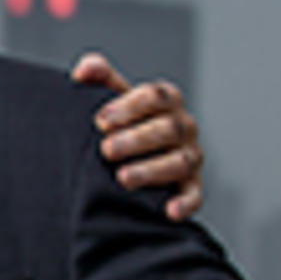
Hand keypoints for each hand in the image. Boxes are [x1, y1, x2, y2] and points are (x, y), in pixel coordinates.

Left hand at [73, 52, 203, 222]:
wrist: (126, 161)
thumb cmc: (121, 126)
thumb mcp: (112, 101)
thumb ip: (99, 80)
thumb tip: (86, 68)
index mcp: (166, 101)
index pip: (156, 96)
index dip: (130, 106)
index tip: (101, 120)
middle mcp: (183, 127)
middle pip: (169, 129)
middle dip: (137, 139)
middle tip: (106, 150)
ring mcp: (189, 157)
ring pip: (180, 162)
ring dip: (152, 170)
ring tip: (123, 178)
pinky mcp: (191, 188)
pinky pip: (194, 195)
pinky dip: (185, 203)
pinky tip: (168, 211)